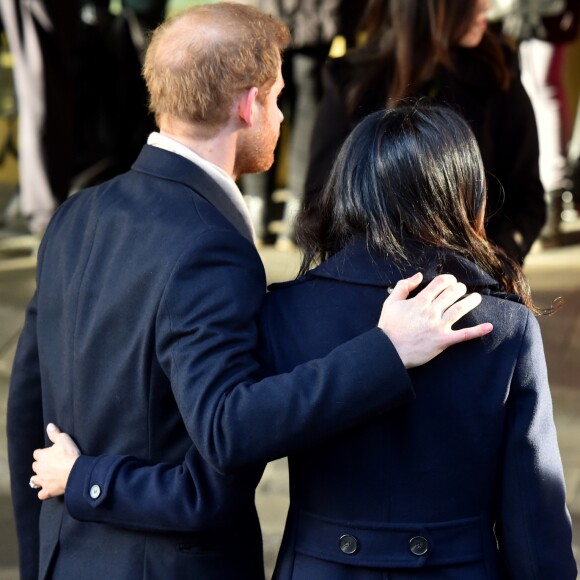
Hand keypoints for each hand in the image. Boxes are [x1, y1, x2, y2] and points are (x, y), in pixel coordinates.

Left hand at [31, 423, 80, 499]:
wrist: (75, 472)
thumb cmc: (69, 454)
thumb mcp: (64, 439)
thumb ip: (55, 433)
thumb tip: (49, 426)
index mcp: (42, 456)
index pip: (37, 453)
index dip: (43, 453)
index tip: (50, 453)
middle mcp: (39, 468)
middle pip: (35, 466)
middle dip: (41, 465)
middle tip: (50, 464)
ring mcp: (43, 481)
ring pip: (34, 480)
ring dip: (38, 479)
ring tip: (45, 477)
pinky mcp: (48, 491)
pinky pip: (41, 494)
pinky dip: (44, 493)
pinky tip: (48, 490)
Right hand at [378, 273, 492, 367]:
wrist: (388, 350)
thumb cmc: (388, 327)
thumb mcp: (390, 302)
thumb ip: (403, 286)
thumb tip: (418, 276)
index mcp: (420, 301)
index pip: (439, 283)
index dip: (448, 279)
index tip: (450, 281)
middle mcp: (431, 311)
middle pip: (452, 293)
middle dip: (459, 288)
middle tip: (461, 289)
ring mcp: (439, 326)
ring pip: (460, 309)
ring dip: (471, 301)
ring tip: (477, 298)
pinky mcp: (443, 341)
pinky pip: (463, 335)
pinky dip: (477, 331)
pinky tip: (489, 327)